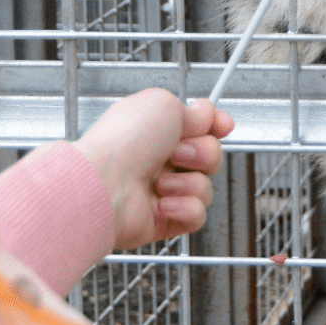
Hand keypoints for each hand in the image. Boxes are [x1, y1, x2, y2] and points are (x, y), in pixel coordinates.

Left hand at [73, 90, 233, 249]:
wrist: (103, 185)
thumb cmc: (123, 143)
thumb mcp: (163, 105)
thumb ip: (194, 110)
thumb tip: (208, 115)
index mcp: (158, 130)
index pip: (200, 127)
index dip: (215, 126)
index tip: (223, 126)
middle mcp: (160, 159)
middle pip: (210, 156)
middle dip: (202, 153)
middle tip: (177, 153)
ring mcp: (162, 191)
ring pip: (205, 187)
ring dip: (188, 183)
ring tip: (160, 183)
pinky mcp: (164, 220)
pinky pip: (197, 214)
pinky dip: (184, 208)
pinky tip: (162, 204)